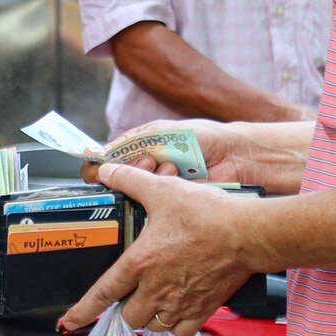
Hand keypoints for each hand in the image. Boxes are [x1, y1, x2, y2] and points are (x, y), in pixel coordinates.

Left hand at [59, 163, 257, 334]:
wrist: (247, 234)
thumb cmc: (207, 214)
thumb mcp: (162, 190)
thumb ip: (130, 181)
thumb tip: (106, 171)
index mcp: (140, 263)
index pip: (103, 293)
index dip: (83, 310)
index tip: (69, 320)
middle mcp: (157, 289)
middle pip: (129, 316)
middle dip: (126, 308)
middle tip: (132, 294)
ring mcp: (180, 304)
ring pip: (154, 325)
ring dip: (151, 316)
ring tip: (156, 300)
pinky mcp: (203, 310)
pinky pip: (181, 331)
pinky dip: (176, 325)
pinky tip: (179, 309)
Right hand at [90, 118, 309, 190]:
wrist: (236, 156)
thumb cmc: (203, 137)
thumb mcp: (162, 132)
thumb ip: (131, 141)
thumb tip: (98, 153)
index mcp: (145, 150)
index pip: (115, 161)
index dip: (109, 163)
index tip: (103, 165)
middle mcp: (152, 171)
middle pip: (125, 178)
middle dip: (136, 169)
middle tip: (150, 162)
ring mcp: (163, 188)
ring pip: (140, 191)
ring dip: (152, 178)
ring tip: (169, 166)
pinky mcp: (175, 203)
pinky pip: (158, 202)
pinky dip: (163, 191)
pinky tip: (175, 178)